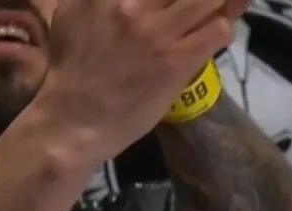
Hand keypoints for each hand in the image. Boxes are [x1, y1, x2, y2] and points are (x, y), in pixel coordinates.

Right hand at [39, 0, 237, 159]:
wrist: (74, 118)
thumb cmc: (71, 66)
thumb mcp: (73, 10)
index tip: (175, 0)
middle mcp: (133, 3)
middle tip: (202, 5)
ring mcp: (157, 32)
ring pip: (210, 0)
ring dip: (218, 3)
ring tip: (214, 10)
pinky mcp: (176, 62)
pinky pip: (217, 31)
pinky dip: (221, 28)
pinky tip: (212, 34)